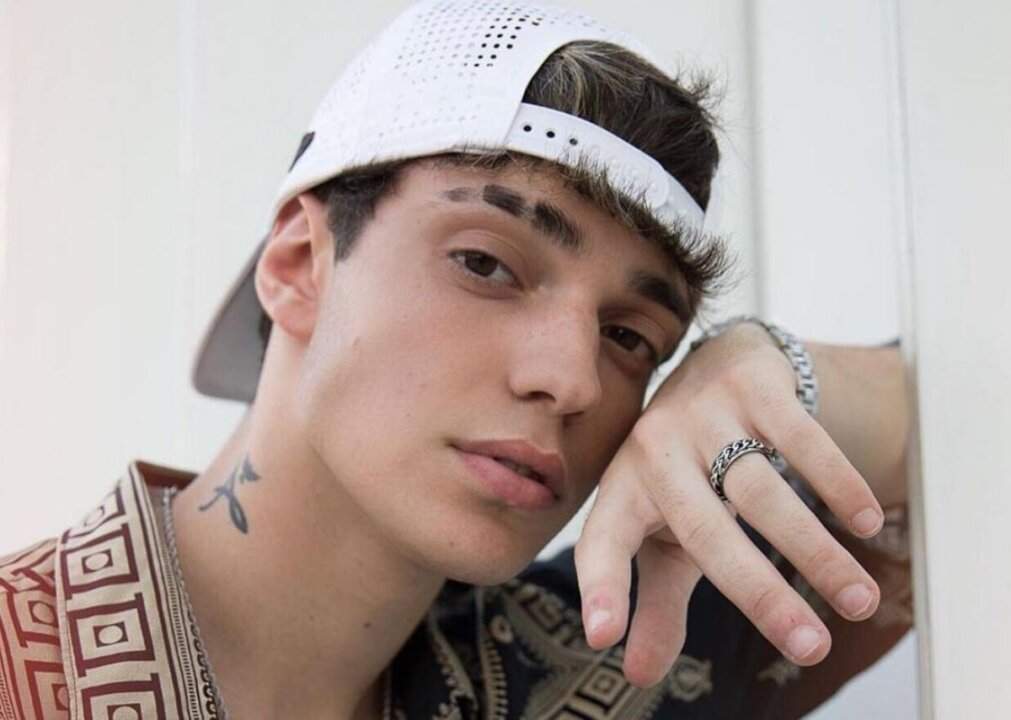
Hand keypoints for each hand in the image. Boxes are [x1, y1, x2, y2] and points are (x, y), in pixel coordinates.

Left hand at [573, 322, 885, 686]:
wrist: (715, 363)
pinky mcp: (753, 387)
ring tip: (859, 603)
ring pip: (762, 491)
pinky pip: (801, 438)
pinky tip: (865, 523)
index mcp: (625, 491)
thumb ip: (654, 603)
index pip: (602, 541)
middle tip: (811, 650)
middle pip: (705, 531)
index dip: (600, 586)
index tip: (603, 636)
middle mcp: (655, 450)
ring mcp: (704, 415)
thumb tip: (637, 675)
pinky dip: (837, 482)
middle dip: (760, 594)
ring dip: (816, 551)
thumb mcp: (665, 533)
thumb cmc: (685, 473)